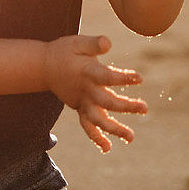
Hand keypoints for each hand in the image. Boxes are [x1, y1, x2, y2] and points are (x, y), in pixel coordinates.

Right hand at [43, 34, 147, 152]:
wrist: (43, 67)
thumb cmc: (64, 51)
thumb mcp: (77, 42)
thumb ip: (93, 44)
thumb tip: (108, 42)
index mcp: (86, 72)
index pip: (106, 76)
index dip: (122, 78)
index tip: (139, 78)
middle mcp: (85, 90)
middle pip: (106, 101)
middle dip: (125, 107)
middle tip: (145, 108)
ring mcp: (81, 102)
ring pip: (97, 119)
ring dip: (113, 129)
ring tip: (130, 137)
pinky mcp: (79, 108)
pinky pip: (87, 126)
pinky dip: (96, 137)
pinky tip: (108, 147)